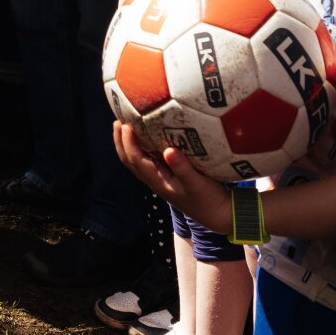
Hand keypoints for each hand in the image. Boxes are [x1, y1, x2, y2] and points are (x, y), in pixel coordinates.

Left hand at [113, 121, 230, 231]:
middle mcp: (154, 180)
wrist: (218, 214)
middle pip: (129, 160)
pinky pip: (148, 160)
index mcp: (158, 182)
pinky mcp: (168, 176)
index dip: (128, 142)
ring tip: (125, 125)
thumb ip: (183, 168)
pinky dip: (142, 147)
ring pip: (136, 160)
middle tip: (117, 120)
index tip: (125, 124)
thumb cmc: (208, 199)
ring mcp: (160, 179)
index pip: (136, 160)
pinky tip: (147, 136)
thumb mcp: (197, 183)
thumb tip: (169, 150)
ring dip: (128, 144)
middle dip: (121, 141)